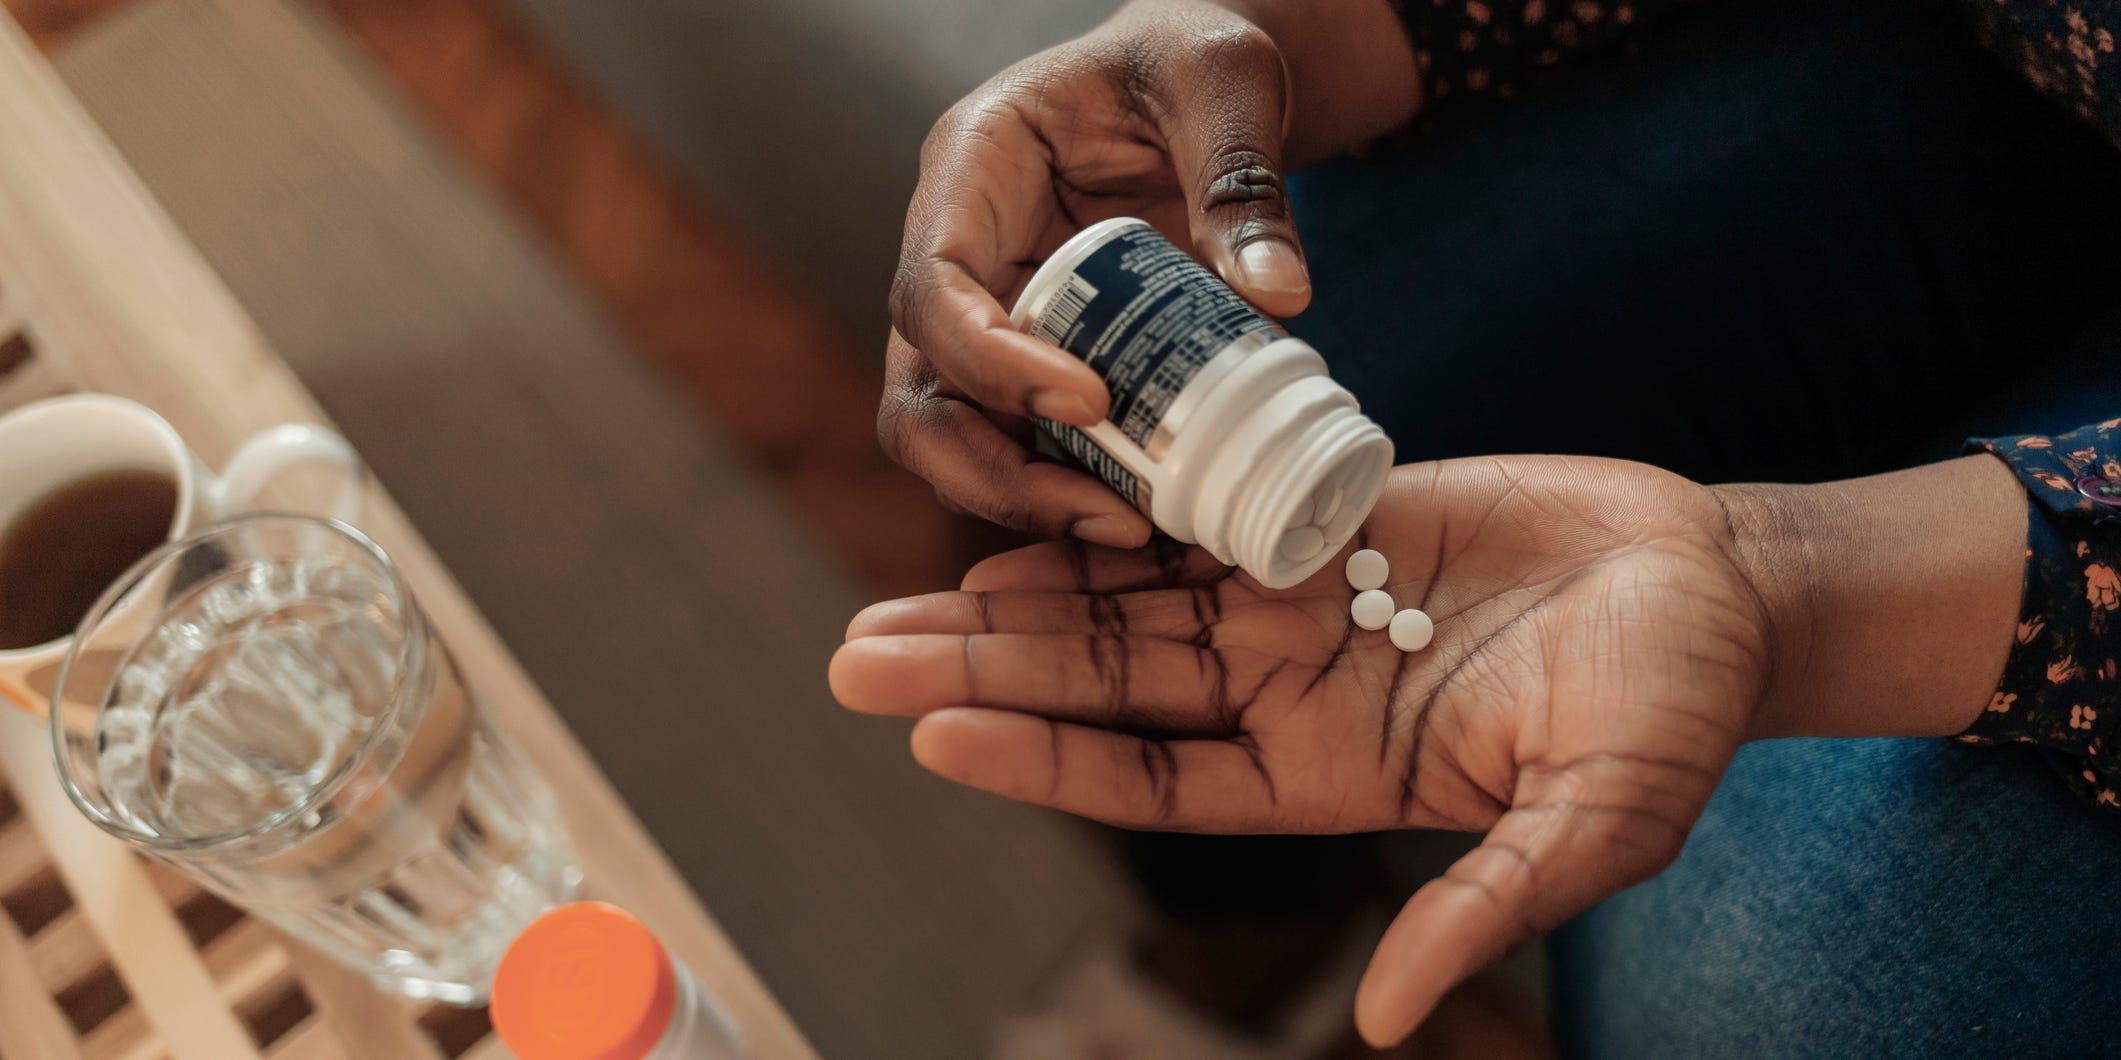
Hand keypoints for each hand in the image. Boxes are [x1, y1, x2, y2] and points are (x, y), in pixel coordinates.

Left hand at [832, 456, 1770, 1044]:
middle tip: (856, 658)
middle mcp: (1288, 691)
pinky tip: (1028, 491)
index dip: (1047, 761)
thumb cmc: (1669, 716)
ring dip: (1017, 592)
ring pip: (1129, 597)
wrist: (1716, 588)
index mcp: (1327, 775)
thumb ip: (1486, 908)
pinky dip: (1115, 501)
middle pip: (1107, 685)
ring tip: (899, 593)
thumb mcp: (1590, 828)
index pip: (1152, 779)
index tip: (937, 738)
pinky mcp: (1329, 510)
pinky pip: (1199, 504)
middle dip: (986, 670)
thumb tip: (1390, 1024)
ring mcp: (1302, 599)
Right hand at [881, 0, 1416, 545]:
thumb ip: (1245, 182)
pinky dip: (1069, 488)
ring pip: (954, 435)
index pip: (929, 284)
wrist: (1200, 83)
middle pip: (918, 388)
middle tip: (1107, 514)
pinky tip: (1146, 517)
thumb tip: (1278, 297)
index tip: (1089, 402)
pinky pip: (1020, 443)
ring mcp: (985, 313)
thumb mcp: (1226, 87)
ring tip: (1132, 530)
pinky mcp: (1030, 359)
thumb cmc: (1195, 59)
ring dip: (1026, 498)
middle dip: (992, 467)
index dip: (988, 360)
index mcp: (973, 163)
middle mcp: (956, 248)